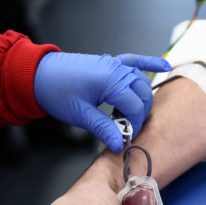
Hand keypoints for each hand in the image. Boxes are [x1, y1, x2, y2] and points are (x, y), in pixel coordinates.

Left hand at [34, 53, 169, 151]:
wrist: (39, 75)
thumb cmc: (56, 92)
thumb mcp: (80, 114)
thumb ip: (103, 128)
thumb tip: (119, 143)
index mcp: (110, 80)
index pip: (135, 106)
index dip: (134, 123)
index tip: (126, 135)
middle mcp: (116, 69)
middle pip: (143, 93)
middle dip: (139, 112)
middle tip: (127, 127)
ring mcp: (114, 64)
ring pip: (142, 80)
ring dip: (142, 96)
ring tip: (129, 113)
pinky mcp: (110, 63)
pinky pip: (135, 60)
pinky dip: (150, 61)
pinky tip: (166, 65)